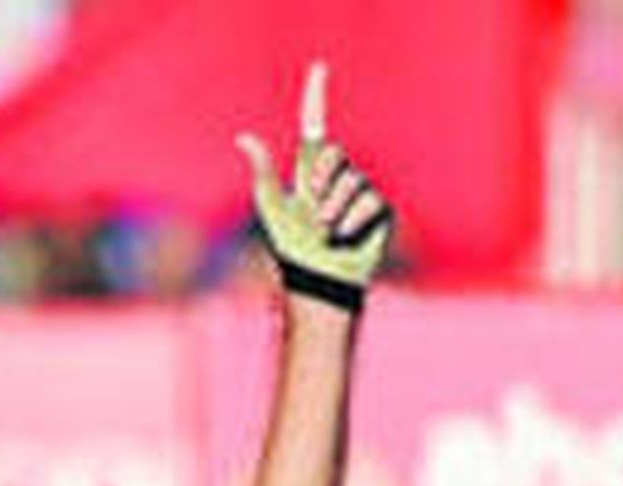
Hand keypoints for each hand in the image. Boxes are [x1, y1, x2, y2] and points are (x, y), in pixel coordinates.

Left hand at [237, 63, 391, 309]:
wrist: (319, 281)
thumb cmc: (293, 249)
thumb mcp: (273, 206)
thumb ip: (263, 170)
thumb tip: (242, 137)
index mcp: (312, 171)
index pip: (315, 127)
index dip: (316, 97)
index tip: (318, 68)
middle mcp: (339, 177)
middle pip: (334, 154)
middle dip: (319, 182)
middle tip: (314, 211)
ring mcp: (361, 192)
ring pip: (351, 181)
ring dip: (333, 209)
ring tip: (327, 232)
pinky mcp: (380, 211)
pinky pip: (369, 201)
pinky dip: (352, 220)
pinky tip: (345, 237)